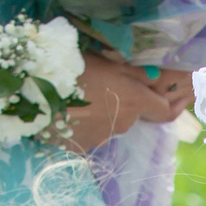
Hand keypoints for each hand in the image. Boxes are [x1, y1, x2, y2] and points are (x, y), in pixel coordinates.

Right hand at [63, 55, 193, 150]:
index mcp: (134, 101)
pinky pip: (87, 133)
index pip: (164, 111)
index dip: (167, 104)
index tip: (171, 98)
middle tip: (101, 83)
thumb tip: (157, 78)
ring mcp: (101, 138)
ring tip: (77, 94)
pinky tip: (65, 108)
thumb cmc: (74, 65)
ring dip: (100, 112)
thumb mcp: (108, 60)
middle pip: (132, 114)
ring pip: (108, 124)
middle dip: (123, 102)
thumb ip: (135, 73)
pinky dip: (81, 123)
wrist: (34, 88)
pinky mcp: (80, 146)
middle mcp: (124, 123)